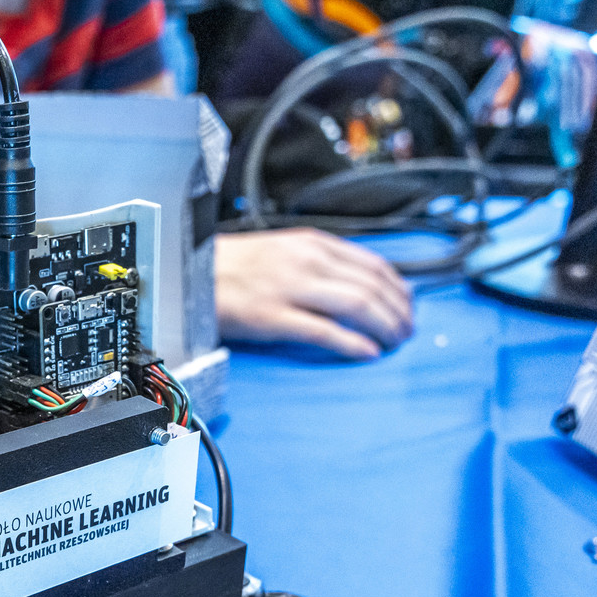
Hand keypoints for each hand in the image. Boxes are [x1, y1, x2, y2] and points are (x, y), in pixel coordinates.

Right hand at [214, 229, 413, 359]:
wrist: (187, 274)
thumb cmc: (232, 267)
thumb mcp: (282, 249)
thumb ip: (318, 261)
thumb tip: (356, 281)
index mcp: (311, 244)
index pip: (373, 264)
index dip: (400, 288)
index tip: (408, 305)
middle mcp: (306, 262)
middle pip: (372, 287)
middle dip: (398, 312)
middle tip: (407, 330)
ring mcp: (290, 289)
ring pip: (357, 306)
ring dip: (384, 327)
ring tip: (394, 343)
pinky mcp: (273, 317)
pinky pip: (324, 331)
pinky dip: (352, 343)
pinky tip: (368, 352)